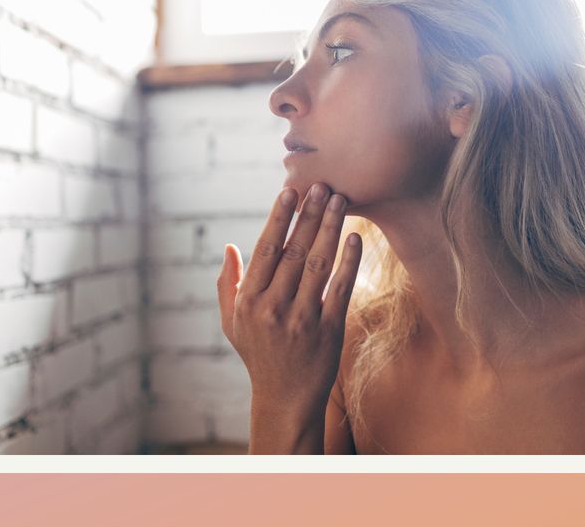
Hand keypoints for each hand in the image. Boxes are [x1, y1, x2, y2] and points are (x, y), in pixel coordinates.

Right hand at [216, 182, 362, 446]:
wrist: (285, 399)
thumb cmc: (258, 354)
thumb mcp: (232, 323)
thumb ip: (229, 284)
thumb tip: (229, 248)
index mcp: (248, 301)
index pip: (266, 250)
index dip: (278, 218)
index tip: (290, 191)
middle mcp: (272, 308)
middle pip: (295, 251)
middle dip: (309, 215)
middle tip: (322, 185)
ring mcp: (301, 319)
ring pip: (319, 264)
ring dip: (331, 228)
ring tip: (340, 201)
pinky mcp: (329, 330)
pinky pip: (341, 288)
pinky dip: (349, 261)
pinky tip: (355, 238)